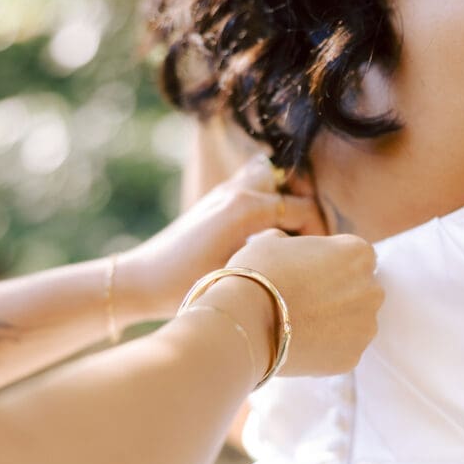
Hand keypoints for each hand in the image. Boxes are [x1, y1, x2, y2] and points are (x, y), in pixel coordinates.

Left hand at [115, 155, 324, 322]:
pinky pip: (253, 184)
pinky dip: (267, 198)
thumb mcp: (238, 278)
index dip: (321, 237)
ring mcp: (224, 191)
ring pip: (273, 177)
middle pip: (295, 188)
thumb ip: (278, 261)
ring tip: (290, 235)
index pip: (307, 211)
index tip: (321, 264)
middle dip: (308, 215)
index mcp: (247, 208)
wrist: (142, 280)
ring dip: (287, 200)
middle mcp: (238, 191)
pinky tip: (265, 233)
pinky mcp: (214, 199)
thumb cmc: (186, 287)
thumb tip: (311, 261)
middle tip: (310, 248)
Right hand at [200, 230, 383, 379]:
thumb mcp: (272, 240)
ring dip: (334, 323)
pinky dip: (326, 349)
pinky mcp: (352, 358)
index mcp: (359, 252)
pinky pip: (342, 350)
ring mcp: (365, 327)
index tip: (307, 275)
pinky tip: (300, 344)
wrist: (245, 323)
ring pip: (353, 323)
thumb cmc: (257, 275)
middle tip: (304, 302)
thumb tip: (291, 249)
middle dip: (338, 295)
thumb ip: (295, 242)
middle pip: (359, 291)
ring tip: (300, 325)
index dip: (329, 265)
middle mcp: (372, 289)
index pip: (354, 257)